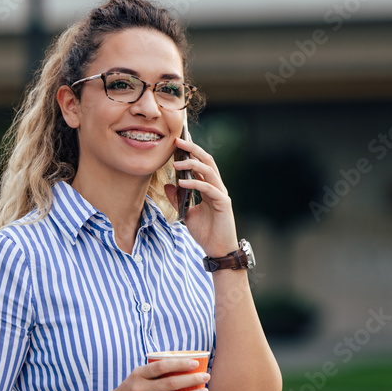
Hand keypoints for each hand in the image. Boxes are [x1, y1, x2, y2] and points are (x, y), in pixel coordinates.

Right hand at [100, 358, 209, 390]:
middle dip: (191, 379)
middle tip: (206, 377)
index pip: (161, 366)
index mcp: (138, 375)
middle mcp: (140, 390)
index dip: (179, 364)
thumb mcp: (135, 379)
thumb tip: (181, 368)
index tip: (195, 363)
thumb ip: (153, 375)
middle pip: (170, 383)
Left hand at [165, 137, 239, 256]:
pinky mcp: (223, 203)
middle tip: (177, 141)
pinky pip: (208, 188)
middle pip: (207, 160)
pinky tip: (182, 182)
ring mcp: (221, 193)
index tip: (178, 140)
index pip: (201, 163)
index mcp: (210, 186)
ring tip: (176, 163)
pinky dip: (195, 183)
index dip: (191, 151)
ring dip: (193, 165)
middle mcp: (217, 186)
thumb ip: (178, 199)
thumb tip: (168, 185)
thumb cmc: (205, 232)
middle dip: (192, 149)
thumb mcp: (186, 213)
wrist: (217, 250)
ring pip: (210, 171)